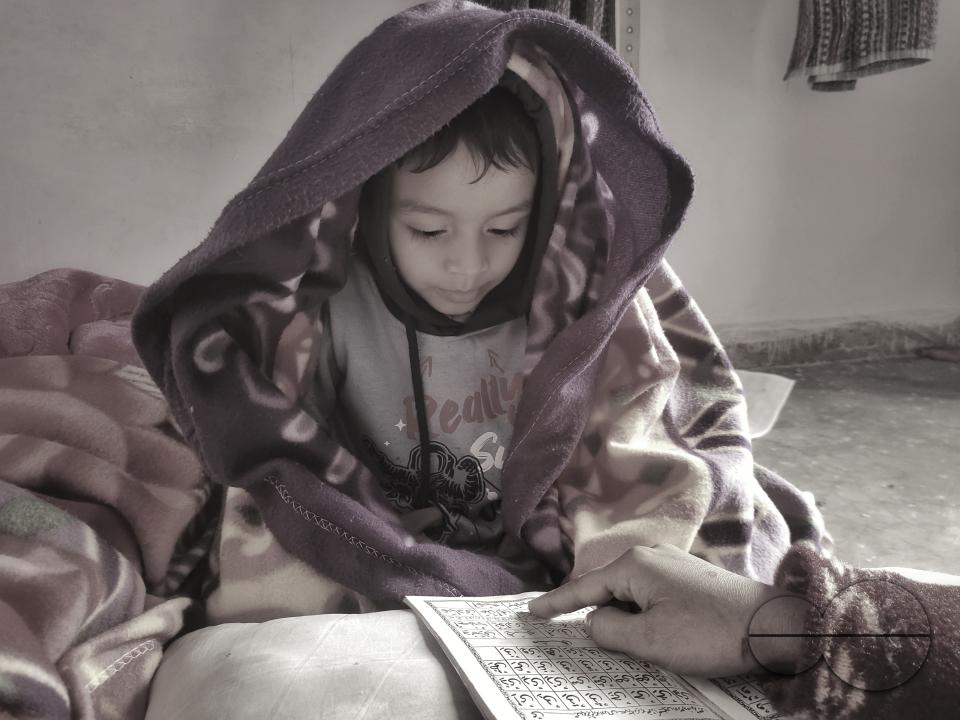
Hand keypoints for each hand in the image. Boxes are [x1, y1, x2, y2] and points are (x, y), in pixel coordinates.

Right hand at [528, 544, 805, 676]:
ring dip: (623, 616)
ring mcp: (673, 565)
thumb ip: (610, 631)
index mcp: (634, 565)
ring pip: (631, 592)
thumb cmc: (710, 632)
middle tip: (575, 632)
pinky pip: (650, 594)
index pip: (584, 587)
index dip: (557, 603)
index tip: (532, 612)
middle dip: (592, 610)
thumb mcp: (650, 640)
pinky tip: (650, 632)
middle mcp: (651, 556)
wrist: (774, 625)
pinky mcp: (691, 579)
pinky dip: (642, 613)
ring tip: (622, 642)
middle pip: (607, 587)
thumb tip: (594, 622)